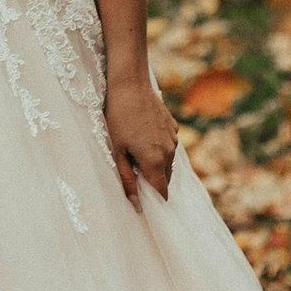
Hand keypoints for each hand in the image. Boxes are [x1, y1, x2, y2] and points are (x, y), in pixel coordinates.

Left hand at [106, 73, 175, 206]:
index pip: (162, 191)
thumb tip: (137, 205)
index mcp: (155, 161)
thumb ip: (128, 180)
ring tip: (134, 149)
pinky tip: (142, 135)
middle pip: (165, 177)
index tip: (145, 202)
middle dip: (152, 179)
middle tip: (133, 171)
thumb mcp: (117, 152)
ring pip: (167, 161)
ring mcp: (173, 138)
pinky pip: (168, 144)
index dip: (154, 199)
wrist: (130, 85)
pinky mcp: (173, 126)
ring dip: (155, 162)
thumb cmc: (118, 119)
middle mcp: (169, 151)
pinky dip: (158, 147)